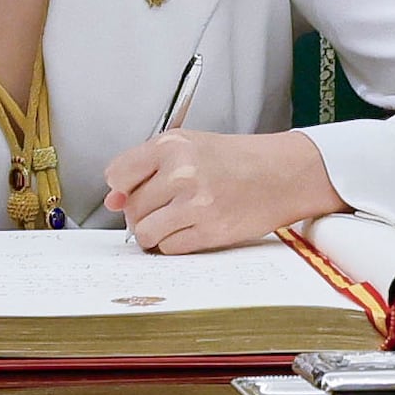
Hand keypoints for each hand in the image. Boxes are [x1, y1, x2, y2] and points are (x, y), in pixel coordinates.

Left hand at [98, 124, 343, 255]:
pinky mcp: (210, 231)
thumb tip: (113, 201)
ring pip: (146, 232)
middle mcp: (181, 173)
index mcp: (172, 145)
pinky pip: (169, 248)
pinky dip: (174, 243)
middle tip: (163, 206)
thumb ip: (147, 168)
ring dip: (154, 233)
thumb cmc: (235, 159)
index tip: (134, 191)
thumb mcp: (188, 147)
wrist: (281, 173)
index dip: (123, 188)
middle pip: (132, 208)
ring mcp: (196, 204)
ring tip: (174, 221)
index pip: (117, 175)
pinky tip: (191, 228)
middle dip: (141, 213)